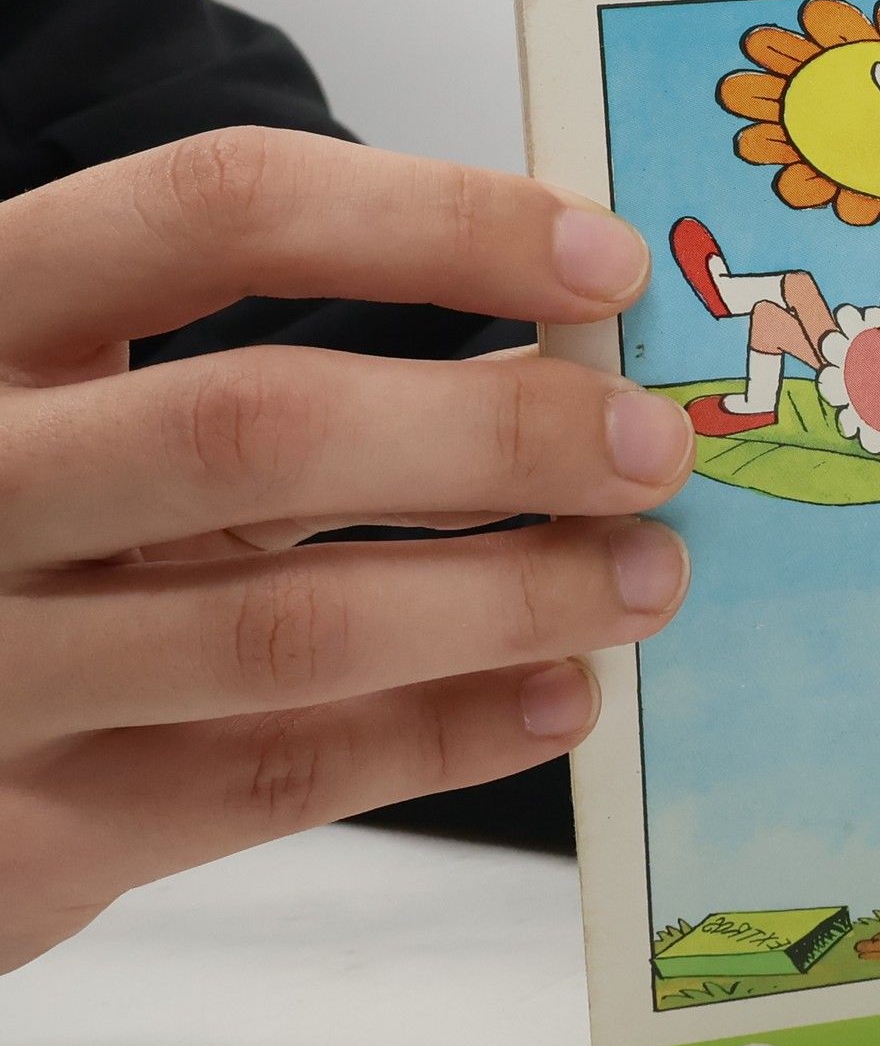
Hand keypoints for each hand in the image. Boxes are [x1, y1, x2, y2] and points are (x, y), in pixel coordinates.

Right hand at [0, 128, 694, 972]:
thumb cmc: (14, 540)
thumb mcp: (89, 421)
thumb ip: (272, 399)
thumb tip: (568, 373)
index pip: (222, 209)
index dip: (437, 221)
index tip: (606, 265)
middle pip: (258, 425)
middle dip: (493, 432)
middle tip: (651, 446)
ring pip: (284, 628)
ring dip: (504, 599)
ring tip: (643, 579)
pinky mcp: (22, 835)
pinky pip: (272, 781)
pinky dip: (443, 735)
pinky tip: (558, 697)